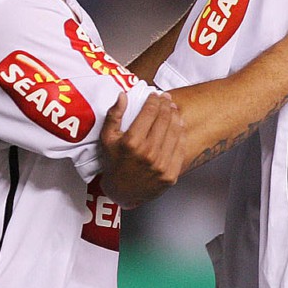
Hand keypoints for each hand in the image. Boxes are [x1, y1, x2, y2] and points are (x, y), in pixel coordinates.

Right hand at [98, 92, 186, 208]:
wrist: (122, 193)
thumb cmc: (113, 164)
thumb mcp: (107, 139)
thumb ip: (114, 116)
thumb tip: (123, 95)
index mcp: (132, 143)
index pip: (149, 113)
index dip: (154, 100)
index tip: (155, 95)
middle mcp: (148, 153)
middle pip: (164, 119)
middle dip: (166, 105)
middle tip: (166, 98)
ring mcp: (161, 165)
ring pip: (175, 131)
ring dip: (175, 116)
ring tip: (173, 109)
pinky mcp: (171, 174)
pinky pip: (181, 147)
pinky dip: (181, 133)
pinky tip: (178, 125)